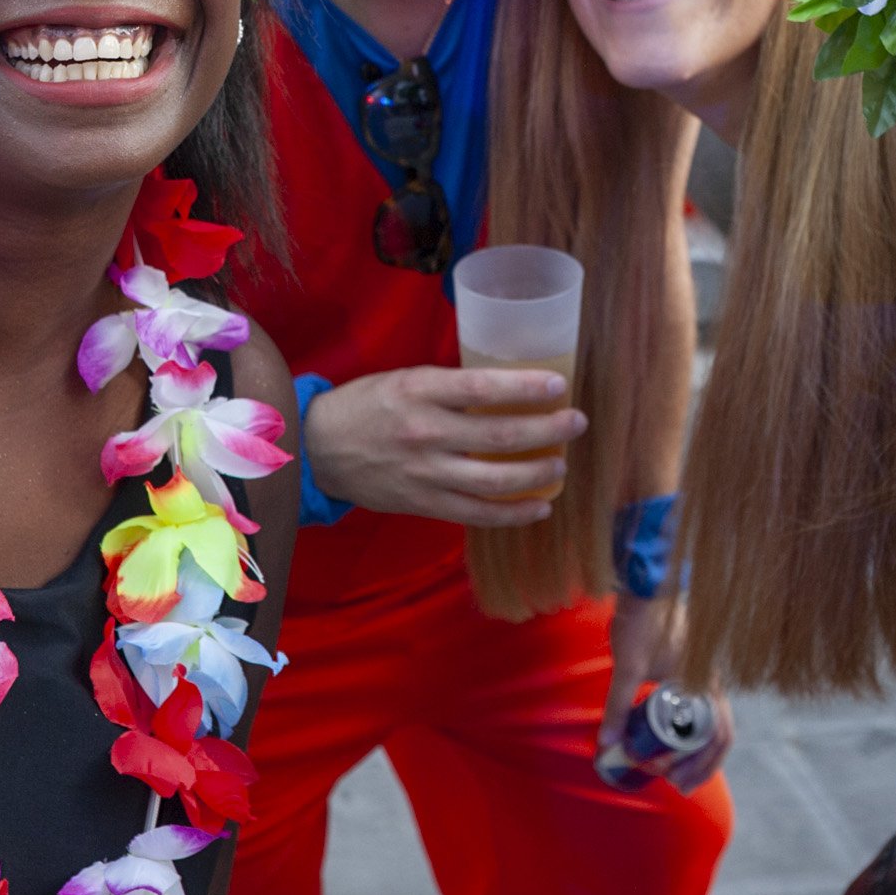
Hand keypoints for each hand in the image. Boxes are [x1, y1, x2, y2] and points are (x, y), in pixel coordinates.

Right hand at [303, 365, 583, 524]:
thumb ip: (450, 386)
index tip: (559, 386)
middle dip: (548, 430)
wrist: (320, 449)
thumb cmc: (367, 405)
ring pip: (495, 481)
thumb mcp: (404, 380)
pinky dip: (514, 514)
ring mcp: (425, 474)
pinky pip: (477, 514)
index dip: (526, 388)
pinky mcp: (424, 504)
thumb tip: (507, 386)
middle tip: (575, 423)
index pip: (482, 388)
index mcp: (419, 391)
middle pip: (500, 436)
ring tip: (560, 464)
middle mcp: (425, 433)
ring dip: (537, 474)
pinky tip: (540, 507)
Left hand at [599, 592, 732, 793]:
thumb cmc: (641, 622)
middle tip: (674, 783)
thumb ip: (618, 706)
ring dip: (693, 748)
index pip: (720, 736)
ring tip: (669, 767)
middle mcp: (710, 682)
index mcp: (705, 685)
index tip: (680, 784)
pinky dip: (686, 729)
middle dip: (698, 764)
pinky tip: (665, 736)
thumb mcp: (627, 668)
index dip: (704, 766)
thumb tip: (607, 744)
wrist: (646, 586)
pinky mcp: (689, 669)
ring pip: (708, 722)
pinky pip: (697, 708)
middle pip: (717, 735)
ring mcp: (702, 676)